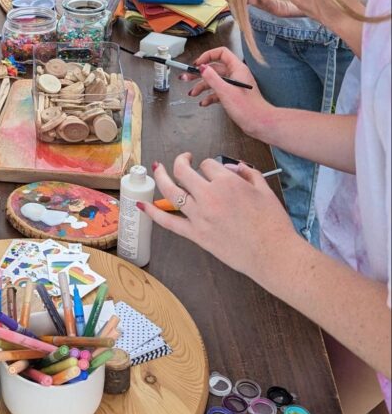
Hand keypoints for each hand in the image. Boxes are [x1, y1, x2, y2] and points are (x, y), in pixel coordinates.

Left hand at [142, 154, 294, 280]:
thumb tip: (231, 167)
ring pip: (171, 191)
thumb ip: (247, 173)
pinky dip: (152, 213)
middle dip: (181, 161)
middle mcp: (209, 196)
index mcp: (226, 182)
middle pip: (184, 172)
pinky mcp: (196, 235)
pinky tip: (141, 205)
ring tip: (157, 168)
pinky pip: (168, 222)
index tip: (214, 170)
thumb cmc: (272, 223)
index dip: (210, 165)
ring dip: (161, 177)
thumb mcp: (264, 190)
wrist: (272, 254)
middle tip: (183, 159)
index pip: (208, 164)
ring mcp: (199, 216)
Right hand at [181, 46, 272, 137]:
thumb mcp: (225, 90)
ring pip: (215, 81)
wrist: (259, 123)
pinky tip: (203, 103)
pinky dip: (209, 96)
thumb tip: (202, 67)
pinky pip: (218, 92)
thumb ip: (212, 77)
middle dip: (199, 74)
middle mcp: (236, 75)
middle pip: (214, 69)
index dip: (208, 56)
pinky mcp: (233, 95)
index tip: (197, 64)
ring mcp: (234, 85)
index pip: (221, 53)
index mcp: (237, 68)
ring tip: (192, 93)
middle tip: (186, 78)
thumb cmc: (247, 107)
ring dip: (202, 87)